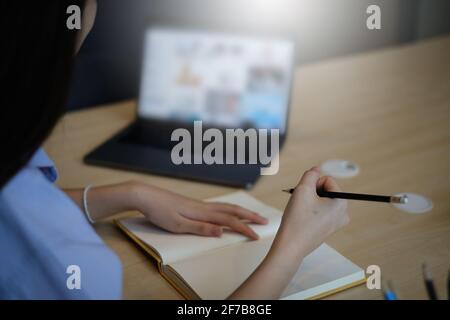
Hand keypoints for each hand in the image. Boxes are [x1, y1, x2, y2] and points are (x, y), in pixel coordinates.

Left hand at [131, 182, 267, 238]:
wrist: (146, 195)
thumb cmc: (160, 211)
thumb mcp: (178, 225)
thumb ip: (201, 228)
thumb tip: (222, 231)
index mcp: (202, 213)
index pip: (229, 221)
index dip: (244, 229)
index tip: (257, 236)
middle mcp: (204, 206)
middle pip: (232, 210)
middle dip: (250, 216)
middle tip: (265, 220)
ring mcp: (199, 204)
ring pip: (226, 207)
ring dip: (242, 211)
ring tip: (252, 215)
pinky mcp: (194, 204)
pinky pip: (218, 206)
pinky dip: (230, 209)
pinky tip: (229, 212)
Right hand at [228, 167, 348, 298]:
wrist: (291, 246)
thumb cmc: (297, 220)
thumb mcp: (302, 189)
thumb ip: (310, 175)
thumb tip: (317, 169)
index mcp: (341, 202)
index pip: (328, 180)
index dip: (313, 184)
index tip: (305, 195)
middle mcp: (343, 213)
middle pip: (326, 190)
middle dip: (312, 192)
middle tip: (302, 204)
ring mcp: (336, 222)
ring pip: (322, 200)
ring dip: (310, 201)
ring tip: (301, 211)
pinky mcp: (328, 228)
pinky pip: (320, 212)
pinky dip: (310, 211)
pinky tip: (303, 219)